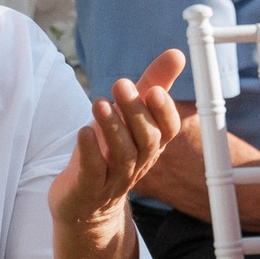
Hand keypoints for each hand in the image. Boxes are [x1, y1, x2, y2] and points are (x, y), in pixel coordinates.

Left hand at [50, 51, 187, 228]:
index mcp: (151, 144)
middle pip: (147, 140)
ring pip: (123, 156)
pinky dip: (90, 153)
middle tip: (121, 84)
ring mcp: (114, 179)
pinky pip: (94, 173)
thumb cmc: (109, 153)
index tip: (155, 89)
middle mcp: (138, 163)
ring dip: (112, 128)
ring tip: (99, 103)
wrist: (85, 205)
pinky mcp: (89, 190)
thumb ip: (152, 84)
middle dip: (136, 112)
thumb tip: (176, 54)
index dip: (164, 112)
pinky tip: (83, 133)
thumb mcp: (130, 116)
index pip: (168, 130)